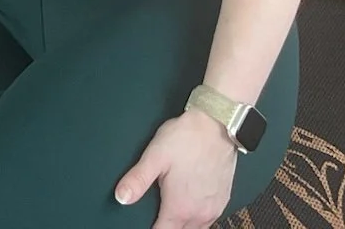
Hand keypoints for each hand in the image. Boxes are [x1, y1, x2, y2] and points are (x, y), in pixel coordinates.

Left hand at [115, 109, 237, 228]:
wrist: (216, 126)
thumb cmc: (184, 139)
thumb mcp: (154, 157)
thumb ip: (137, 180)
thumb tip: (121, 198)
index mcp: (180, 207)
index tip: (145, 224)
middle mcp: (200, 214)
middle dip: (168, 227)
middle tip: (157, 217)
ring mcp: (214, 208)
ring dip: (184, 226)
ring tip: (170, 216)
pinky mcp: (223, 200)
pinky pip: (210, 221)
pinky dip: (198, 221)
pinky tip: (190, 210)